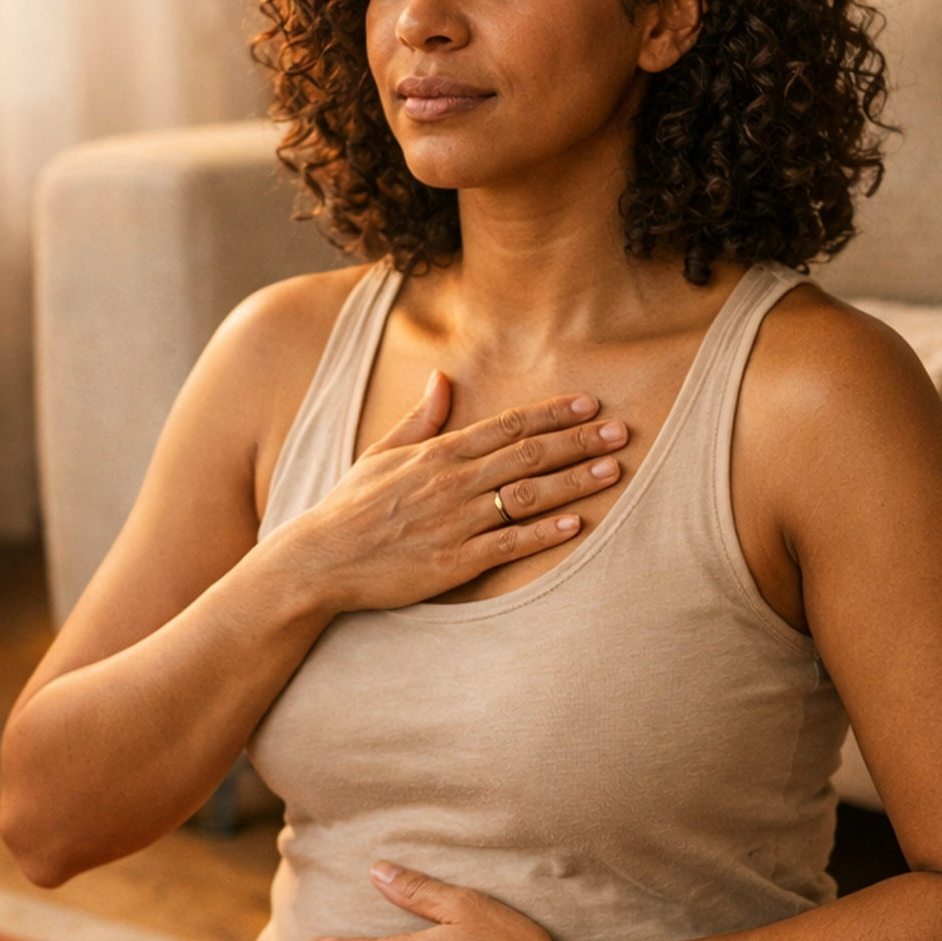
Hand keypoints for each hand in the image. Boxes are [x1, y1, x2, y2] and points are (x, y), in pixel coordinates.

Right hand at [276, 372, 627, 613]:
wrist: (320, 559)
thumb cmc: (350, 507)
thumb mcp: (381, 453)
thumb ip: (420, 419)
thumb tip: (441, 378)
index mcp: (438, 453)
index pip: (507, 426)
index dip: (552, 413)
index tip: (589, 403)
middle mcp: (452, 482)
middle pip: (528, 454)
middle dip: (579, 440)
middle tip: (621, 431)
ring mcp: (456, 522)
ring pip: (527, 495)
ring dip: (574, 481)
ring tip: (613, 470)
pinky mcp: (454, 562)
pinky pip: (509, 544)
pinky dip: (544, 533)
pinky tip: (576, 523)